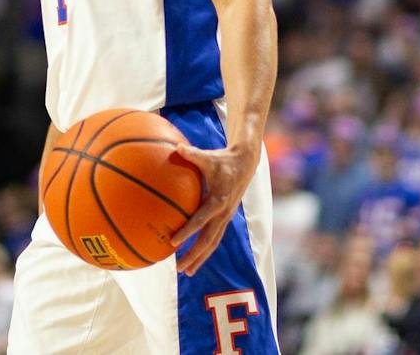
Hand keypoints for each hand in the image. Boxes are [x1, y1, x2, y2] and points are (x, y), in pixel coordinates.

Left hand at [172, 141, 259, 276]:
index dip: (187, 231)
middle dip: (194, 255)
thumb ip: (192, 154)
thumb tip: (175, 147)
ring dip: (200, 258)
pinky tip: (193, 258)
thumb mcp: (208, 156)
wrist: (245, 164)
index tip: (173, 241)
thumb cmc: (223, 159)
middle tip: (179, 267)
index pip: (201, 219)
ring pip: (213, 243)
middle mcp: (223, 213)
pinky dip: (204, 250)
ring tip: (186, 271)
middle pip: (208, 240)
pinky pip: (215, 238)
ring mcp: (226, 218)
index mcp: (218, 200)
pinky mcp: (226, 219)